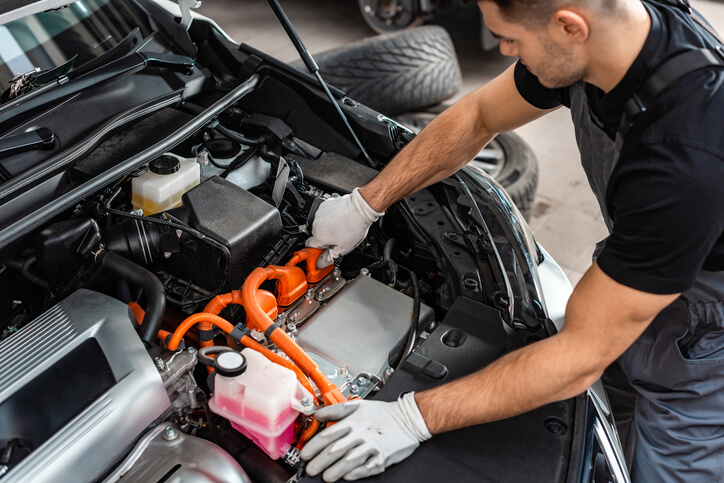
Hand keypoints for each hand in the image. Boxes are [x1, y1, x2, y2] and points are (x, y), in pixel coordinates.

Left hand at [300, 392, 430, 481]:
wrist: (408, 418)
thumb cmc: (382, 413)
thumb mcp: (358, 405)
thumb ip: (336, 410)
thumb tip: (318, 413)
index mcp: (352, 422)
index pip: (328, 435)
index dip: (313, 446)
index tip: (305, 454)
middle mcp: (360, 434)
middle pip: (335, 450)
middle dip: (320, 462)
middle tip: (310, 469)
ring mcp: (372, 447)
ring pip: (349, 461)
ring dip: (335, 470)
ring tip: (326, 477)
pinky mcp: (382, 457)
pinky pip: (367, 468)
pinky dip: (356, 473)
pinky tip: (347, 476)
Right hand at [305, 188, 383, 268]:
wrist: (359, 209)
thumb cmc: (354, 227)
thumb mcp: (344, 248)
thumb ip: (330, 256)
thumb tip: (321, 262)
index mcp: (319, 237)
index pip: (309, 246)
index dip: (317, 249)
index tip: (323, 250)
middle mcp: (316, 225)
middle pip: (315, 235)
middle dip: (324, 237)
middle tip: (337, 238)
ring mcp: (319, 214)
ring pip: (319, 224)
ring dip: (326, 226)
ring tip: (340, 227)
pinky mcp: (324, 205)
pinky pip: (323, 214)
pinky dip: (329, 216)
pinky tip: (339, 218)